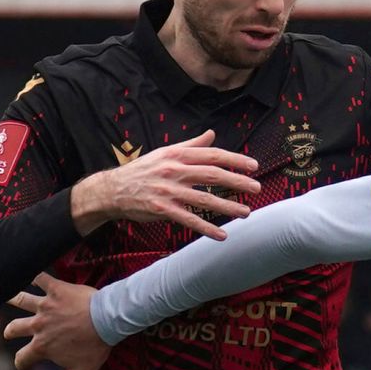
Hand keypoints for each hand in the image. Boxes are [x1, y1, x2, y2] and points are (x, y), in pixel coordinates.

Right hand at [5, 274, 109, 369]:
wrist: (107, 319)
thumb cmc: (95, 347)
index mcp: (42, 347)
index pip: (23, 357)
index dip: (21, 362)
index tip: (22, 364)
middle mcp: (38, 326)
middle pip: (15, 328)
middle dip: (11, 331)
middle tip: (9, 331)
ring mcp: (45, 306)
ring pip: (22, 301)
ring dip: (14, 298)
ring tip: (6, 294)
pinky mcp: (55, 289)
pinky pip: (40, 277)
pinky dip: (33, 272)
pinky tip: (29, 266)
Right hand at [71, 129, 260, 239]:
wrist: (113, 189)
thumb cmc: (142, 170)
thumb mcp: (165, 152)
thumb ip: (191, 145)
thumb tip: (212, 134)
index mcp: (177, 154)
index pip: (212, 155)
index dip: (235, 160)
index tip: (254, 166)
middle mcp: (174, 170)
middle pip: (212, 175)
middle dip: (237, 181)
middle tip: (257, 188)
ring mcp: (168, 191)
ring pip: (204, 199)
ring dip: (227, 207)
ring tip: (246, 212)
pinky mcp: (162, 209)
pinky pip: (188, 220)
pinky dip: (206, 228)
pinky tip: (221, 235)